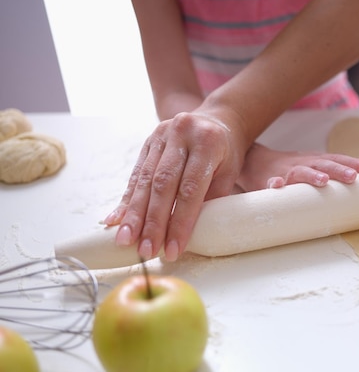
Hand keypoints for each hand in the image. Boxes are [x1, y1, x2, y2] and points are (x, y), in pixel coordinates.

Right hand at [104, 112, 244, 261]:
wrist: (218, 120)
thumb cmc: (227, 153)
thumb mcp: (229, 173)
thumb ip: (211, 198)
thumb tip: (191, 234)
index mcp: (207, 142)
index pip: (190, 188)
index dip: (180, 221)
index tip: (174, 248)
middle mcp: (181, 134)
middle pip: (163, 184)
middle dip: (153, 222)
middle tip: (146, 250)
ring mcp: (161, 135)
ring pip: (144, 179)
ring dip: (134, 214)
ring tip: (126, 240)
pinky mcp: (148, 141)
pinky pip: (136, 174)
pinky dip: (127, 200)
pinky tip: (116, 220)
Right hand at [238, 144, 358, 189]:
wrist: (254, 161)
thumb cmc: (288, 167)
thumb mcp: (310, 166)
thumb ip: (328, 173)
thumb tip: (357, 186)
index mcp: (314, 161)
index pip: (335, 159)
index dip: (351, 163)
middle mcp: (303, 164)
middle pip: (323, 165)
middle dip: (339, 170)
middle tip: (353, 177)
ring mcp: (285, 172)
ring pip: (300, 173)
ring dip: (312, 176)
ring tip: (323, 181)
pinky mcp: (266, 181)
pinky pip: (270, 183)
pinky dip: (273, 184)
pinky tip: (276, 185)